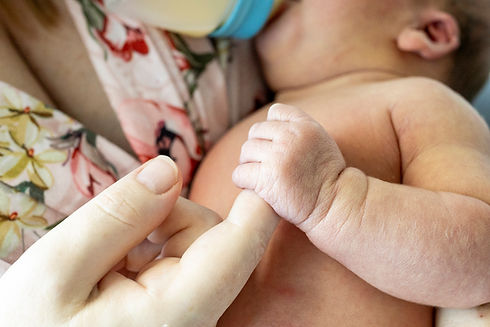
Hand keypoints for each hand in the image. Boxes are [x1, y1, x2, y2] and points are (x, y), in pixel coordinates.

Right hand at [0, 156, 278, 326]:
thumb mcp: (58, 269)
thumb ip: (119, 216)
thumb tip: (170, 169)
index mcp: (177, 313)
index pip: (240, 248)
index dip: (256, 203)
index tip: (257, 167)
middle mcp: (195, 319)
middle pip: (209, 237)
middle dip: (166, 214)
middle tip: (111, 232)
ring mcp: (187, 316)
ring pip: (192, 244)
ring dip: (151, 233)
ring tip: (104, 260)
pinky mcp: (175, 311)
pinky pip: (175, 261)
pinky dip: (146, 249)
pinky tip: (113, 269)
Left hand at [233, 104, 345, 229]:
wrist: (333, 205)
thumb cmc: (326, 176)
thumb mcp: (321, 141)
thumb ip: (300, 127)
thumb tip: (270, 116)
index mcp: (305, 126)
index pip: (275, 111)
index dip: (271, 127)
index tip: (276, 144)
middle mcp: (290, 138)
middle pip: (255, 132)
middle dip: (257, 147)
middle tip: (262, 164)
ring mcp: (277, 157)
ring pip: (245, 152)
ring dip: (248, 164)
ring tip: (258, 175)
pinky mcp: (266, 178)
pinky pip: (239, 173)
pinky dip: (242, 180)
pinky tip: (251, 186)